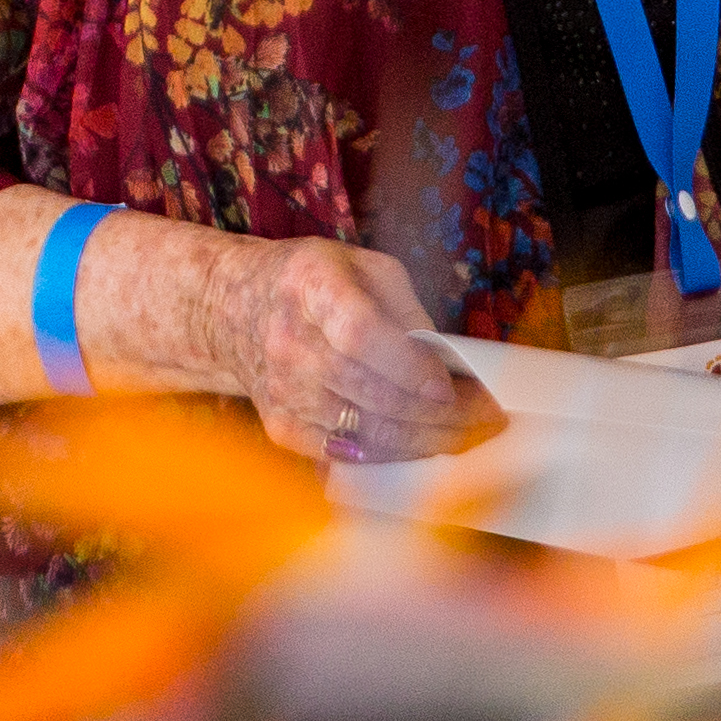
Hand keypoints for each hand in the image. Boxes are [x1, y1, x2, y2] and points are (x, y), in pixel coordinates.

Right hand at [221, 238, 486, 465]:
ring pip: (366, 434)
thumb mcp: (362, 266)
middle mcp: (288, 342)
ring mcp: (282, 390)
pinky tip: (424, 446)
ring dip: (426, 441)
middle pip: (372, 395)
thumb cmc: (311, 282)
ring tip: (468, 437)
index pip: (360, 335)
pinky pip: (347, 454)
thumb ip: (406, 309)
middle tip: (487, 420)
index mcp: (310, 286)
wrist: (232, 308)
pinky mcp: (281, 426)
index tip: (451, 386)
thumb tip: (449, 362)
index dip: (409, 367)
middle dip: (441, 416)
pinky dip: (392, 455)